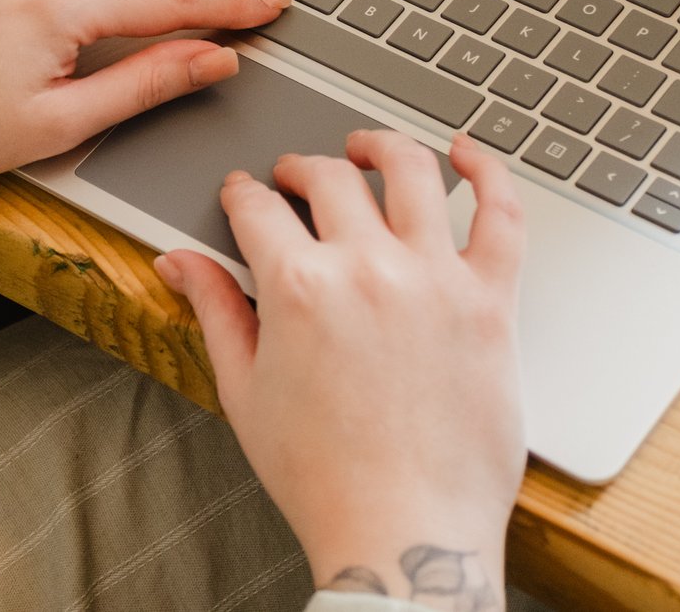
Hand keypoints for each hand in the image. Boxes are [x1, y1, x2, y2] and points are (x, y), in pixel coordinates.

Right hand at [156, 132, 525, 608]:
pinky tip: (471, 155)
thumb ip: (214, 312)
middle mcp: (366, 267)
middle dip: (299, 167)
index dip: (241, 193)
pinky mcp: (489, 300)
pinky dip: (488, 173)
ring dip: (381, 146)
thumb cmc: (324, 478)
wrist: (405, 533)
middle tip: (294, 176)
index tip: (243, 194)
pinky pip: (501, 214)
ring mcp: (434, 278)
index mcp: (298, 287)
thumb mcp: (244, 393)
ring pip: (410, 172)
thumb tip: (178, 263)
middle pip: (328, 178)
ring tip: (368, 147)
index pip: (256, 207)